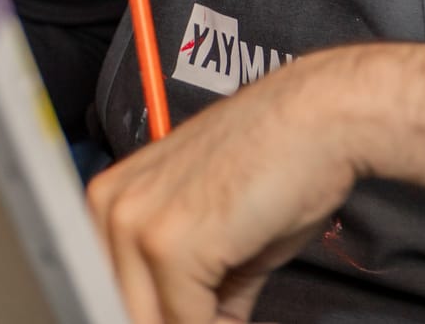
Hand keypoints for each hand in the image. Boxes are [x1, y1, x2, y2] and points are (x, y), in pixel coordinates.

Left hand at [86, 51, 365, 322]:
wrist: (314, 121)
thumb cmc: (275, 162)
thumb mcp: (217, 231)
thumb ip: (191, 285)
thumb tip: (192, 322)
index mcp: (110, 199)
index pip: (110, 286)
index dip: (153, 311)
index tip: (183, 314)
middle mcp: (111, 208)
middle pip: (124, 304)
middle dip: (175, 319)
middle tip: (214, 318)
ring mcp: (136, 226)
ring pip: (148, 316)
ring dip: (195, 323)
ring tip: (227, 314)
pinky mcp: (170, 246)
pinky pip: (185, 320)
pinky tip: (237, 315)